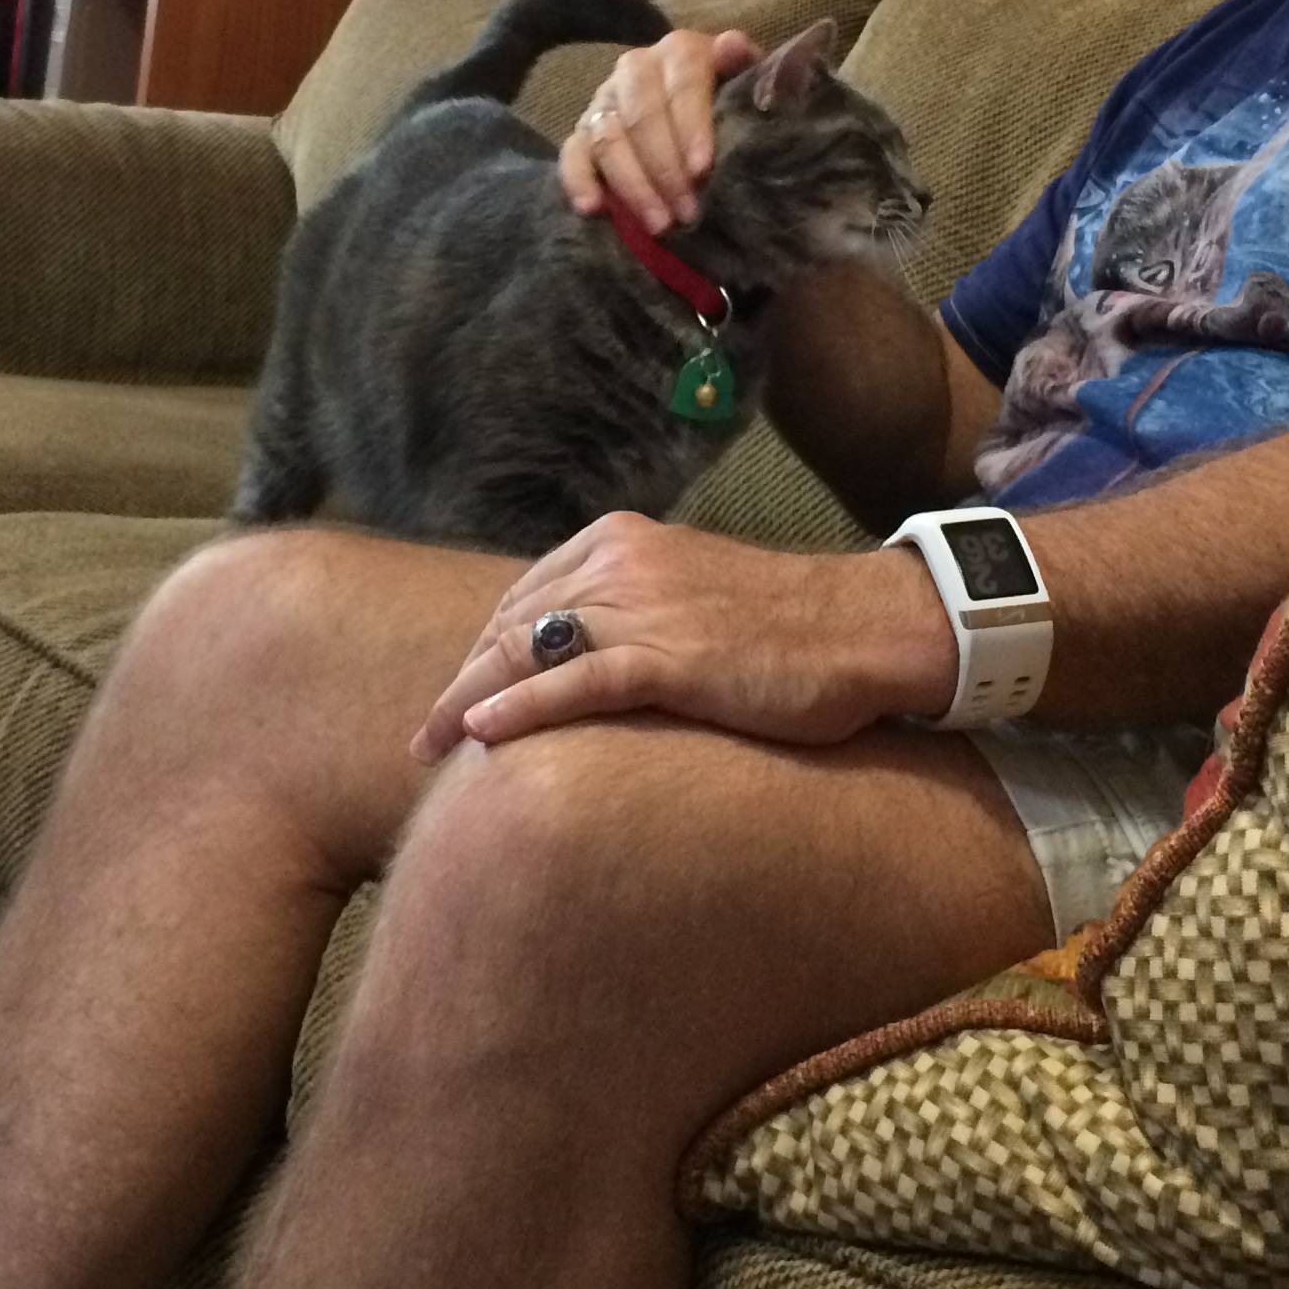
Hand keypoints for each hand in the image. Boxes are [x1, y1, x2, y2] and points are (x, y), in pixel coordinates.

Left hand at [411, 514, 955, 760]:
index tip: (457, 695)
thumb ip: (633, 611)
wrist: (865, 626)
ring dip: (470, 702)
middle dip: (463, 681)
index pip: (523, 596)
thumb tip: (581, 656)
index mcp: (621, 540)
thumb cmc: (786, 627)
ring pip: (528, 651)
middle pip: (511, 623)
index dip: (481, 650)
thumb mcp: (691, 597)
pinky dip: (521, 707)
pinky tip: (480, 734)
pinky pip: (576, 681)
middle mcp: (621, 561)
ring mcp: (645, 607)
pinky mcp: (672, 657)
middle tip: (423, 739)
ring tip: (430, 747)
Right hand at [558, 27, 760, 231]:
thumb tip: (732, 46)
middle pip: (641, 114)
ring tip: (660, 224)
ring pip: (608, 139)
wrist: (703, 116)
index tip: (702, 169)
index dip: (691, 125)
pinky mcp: (582, 133)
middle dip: (665, 167)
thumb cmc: (733, 106)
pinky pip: (571, 155)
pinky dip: (578, 181)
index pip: (682, 81)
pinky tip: (593, 209)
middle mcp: (636, 69)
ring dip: (633, 185)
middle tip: (688, 211)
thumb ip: (749, 70)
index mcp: (680, 51)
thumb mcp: (750, 86)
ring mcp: (605, 101)